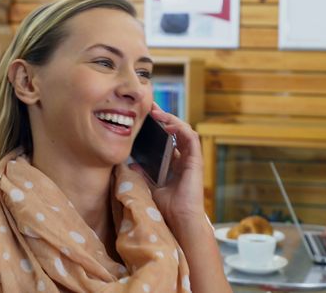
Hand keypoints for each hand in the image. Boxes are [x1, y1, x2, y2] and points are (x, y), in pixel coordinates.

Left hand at [136, 103, 205, 227]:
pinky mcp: (196, 160)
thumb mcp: (149, 186)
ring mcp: (191, 158)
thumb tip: (130, 164)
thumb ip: (142, 174)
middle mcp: (184, 158)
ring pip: (183, 130)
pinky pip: (190, 137)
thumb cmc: (166, 207)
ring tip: (156, 112)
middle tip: (149, 106)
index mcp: (174, 164)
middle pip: (175, 131)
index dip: (158, 126)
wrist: (179, 219)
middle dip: (163, 117)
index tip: (144, 116)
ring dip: (170, 119)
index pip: (167, 139)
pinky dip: (180, 128)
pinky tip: (167, 124)